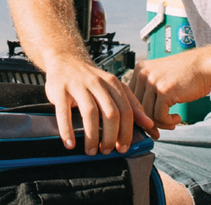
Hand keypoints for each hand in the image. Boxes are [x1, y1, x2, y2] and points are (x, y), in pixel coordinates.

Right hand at [44, 56, 158, 155]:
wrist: (67, 60)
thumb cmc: (93, 80)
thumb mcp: (114, 87)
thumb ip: (132, 104)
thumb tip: (149, 125)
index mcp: (113, 83)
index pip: (126, 110)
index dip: (126, 131)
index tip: (123, 148)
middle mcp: (98, 83)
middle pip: (111, 113)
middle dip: (111, 137)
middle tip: (107, 151)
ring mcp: (79, 86)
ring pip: (90, 113)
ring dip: (92, 137)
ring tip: (91, 151)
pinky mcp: (61, 90)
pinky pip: (64, 113)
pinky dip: (67, 131)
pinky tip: (70, 144)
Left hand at [129, 50, 210, 128]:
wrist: (204, 66)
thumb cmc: (186, 74)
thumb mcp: (161, 76)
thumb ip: (148, 91)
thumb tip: (140, 118)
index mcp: (140, 70)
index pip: (131, 99)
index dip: (139, 115)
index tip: (148, 124)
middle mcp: (143, 74)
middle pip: (137, 108)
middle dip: (148, 123)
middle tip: (157, 131)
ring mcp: (153, 82)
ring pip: (148, 115)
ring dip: (160, 124)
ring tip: (171, 123)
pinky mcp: (164, 91)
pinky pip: (160, 116)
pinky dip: (168, 122)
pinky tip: (177, 118)